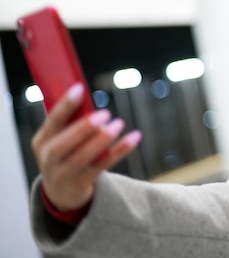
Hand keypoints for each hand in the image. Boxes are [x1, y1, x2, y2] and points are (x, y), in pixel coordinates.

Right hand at [31, 83, 141, 211]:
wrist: (61, 192)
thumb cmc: (64, 153)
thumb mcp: (59, 138)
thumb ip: (72, 122)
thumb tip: (93, 102)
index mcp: (42, 140)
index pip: (52, 121)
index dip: (65, 105)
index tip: (80, 88)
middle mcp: (49, 158)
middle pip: (62, 145)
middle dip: (83, 128)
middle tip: (104, 113)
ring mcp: (64, 173)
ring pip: (82, 158)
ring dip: (102, 141)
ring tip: (119, 124)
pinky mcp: (82, 182)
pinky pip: (103, 165)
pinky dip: (119, 151)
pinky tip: (134, 137)